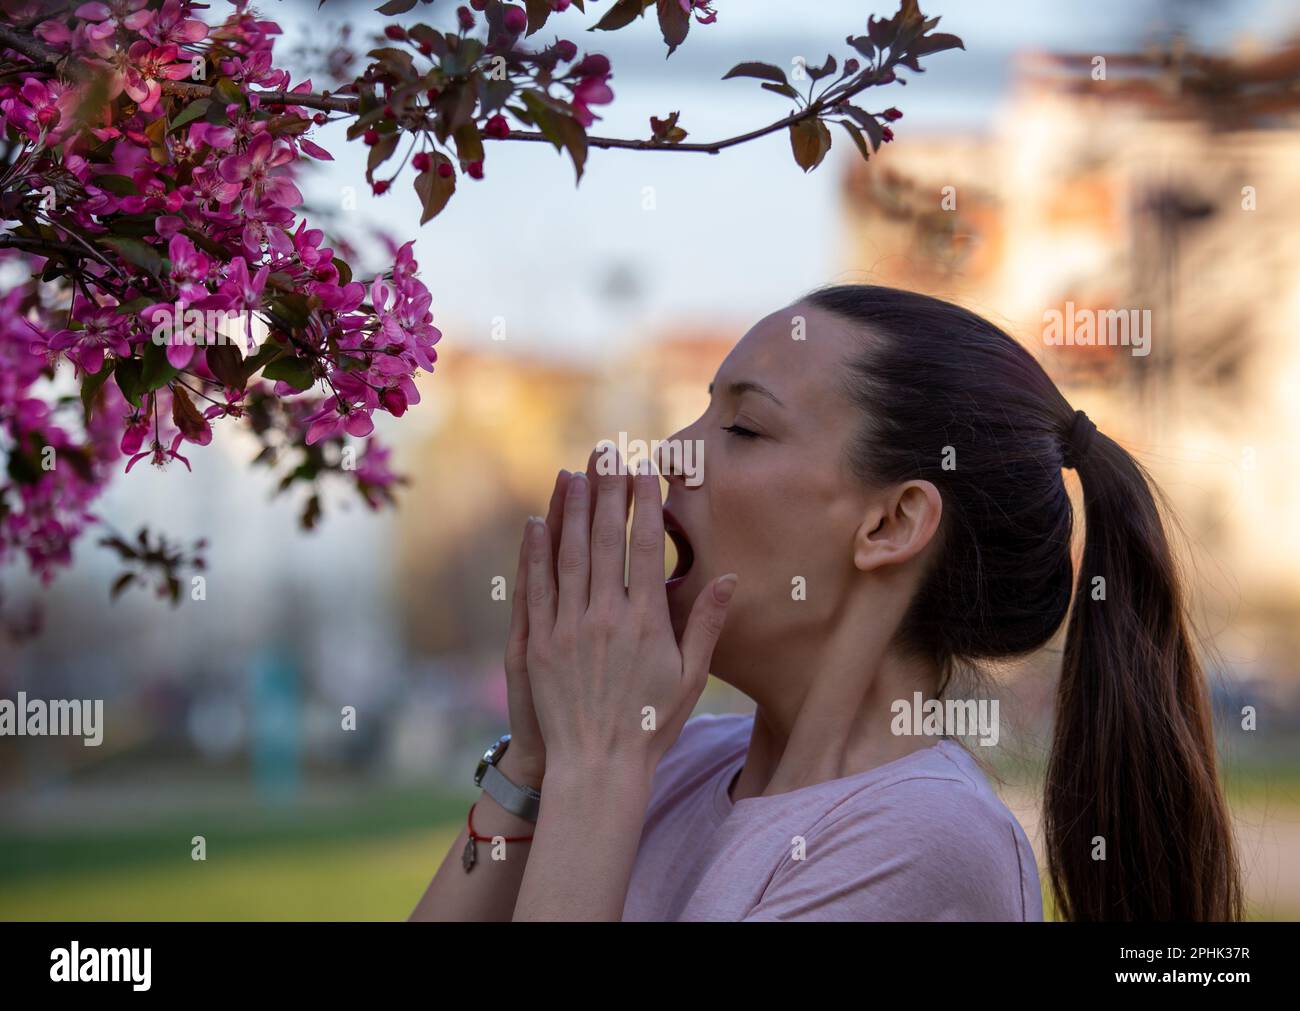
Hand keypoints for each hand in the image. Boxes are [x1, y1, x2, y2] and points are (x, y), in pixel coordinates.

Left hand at [521, 451, 737, 775]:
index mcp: (646, 622)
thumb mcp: (689, 677)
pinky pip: (537, 586)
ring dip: (572, 510)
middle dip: (608, 490)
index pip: (645, 548)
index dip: (644, 503)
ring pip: (569, 555)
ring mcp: (569, 628)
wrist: (597, 766)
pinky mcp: (540, 643)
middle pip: (605, 540)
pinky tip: (537, 522)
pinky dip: (536, 551)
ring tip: (576, 471)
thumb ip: (705, 623)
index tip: (645, 469)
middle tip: (608, 451)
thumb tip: (729, 577)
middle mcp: (606, 617)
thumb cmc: (651, 725)